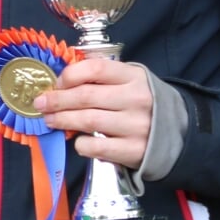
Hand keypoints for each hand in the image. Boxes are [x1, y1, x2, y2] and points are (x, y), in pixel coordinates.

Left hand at [35, 59, 152, 169]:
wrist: (179, 133)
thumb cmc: (145, 103)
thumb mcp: (132, 81)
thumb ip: (103, 77)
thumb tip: (63, 81)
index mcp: (133, 77)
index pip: (96, 68)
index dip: (70, 75)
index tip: (56, 83)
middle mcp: (135, 99)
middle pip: (86, 96)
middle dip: (57, 100)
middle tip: (41, 103)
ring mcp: (135, 126)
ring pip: (88, 121)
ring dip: (63, 120)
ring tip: (50, 120)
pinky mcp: (133, 151)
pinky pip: (96, 147)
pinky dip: (80, 144)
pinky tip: (77, 140)